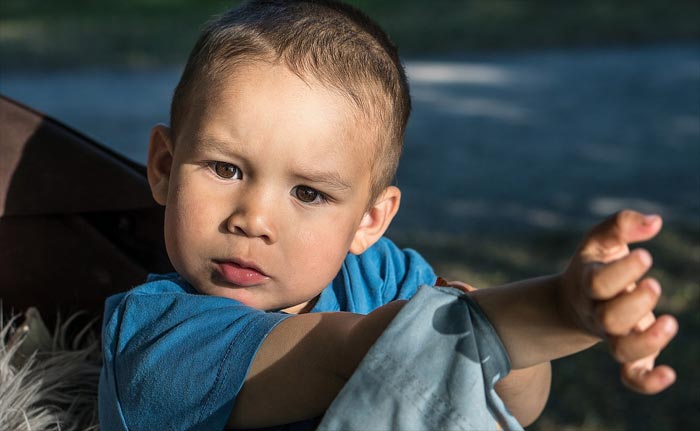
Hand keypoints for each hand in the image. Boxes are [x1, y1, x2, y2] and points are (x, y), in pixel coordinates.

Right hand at [560, 210, 677, 393]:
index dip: (622, 271)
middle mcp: (598, 313)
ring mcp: (612, 336)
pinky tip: (669, 374)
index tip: (646, 255)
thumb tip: (655, 222)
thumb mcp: (600, 241)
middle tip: (653, 284)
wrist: (575, 302)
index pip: (598, 282)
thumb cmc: (595, 264)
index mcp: (588, 284)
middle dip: (634, 304)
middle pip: (609, 319)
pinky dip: (647, 382)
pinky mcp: (629, 354)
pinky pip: (631, 376)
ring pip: (621, 351)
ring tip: (670, 322)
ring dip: (646, 341)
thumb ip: (621, 225)